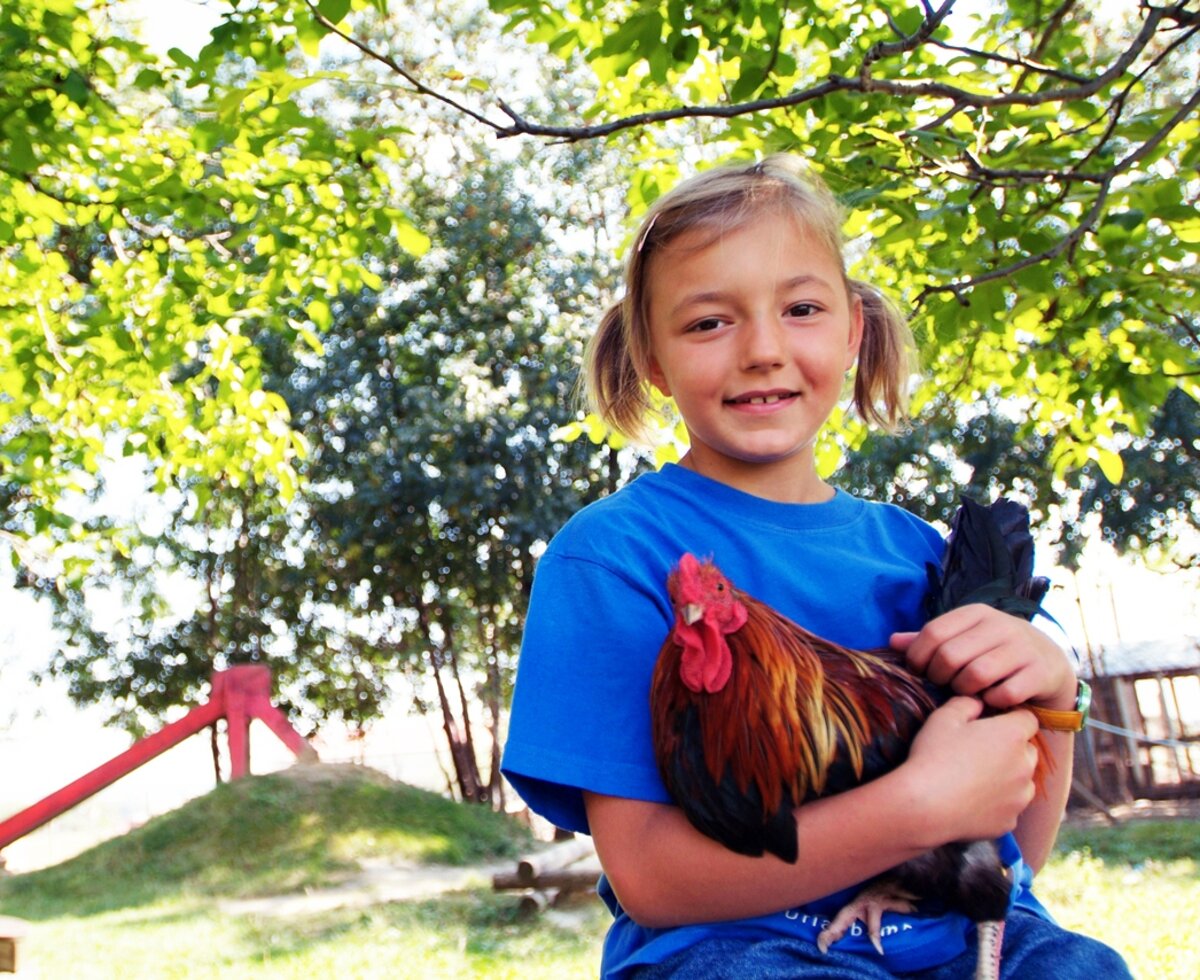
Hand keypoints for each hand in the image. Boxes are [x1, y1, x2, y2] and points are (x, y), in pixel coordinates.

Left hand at [890, 604, 1076, 710]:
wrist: (1049, 663)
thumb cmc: (994, 651)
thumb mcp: (964, 639)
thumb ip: (930, 640)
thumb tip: (892, 641)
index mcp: (976, 613)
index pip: (933, 632)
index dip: (919, 657)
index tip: (920, 672)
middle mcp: (1001, 625)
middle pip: (950, 655)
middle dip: (940, 677)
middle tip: (944, 685)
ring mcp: (1023, 648)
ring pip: (976, 675)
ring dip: (964, 691)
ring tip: (965, 692)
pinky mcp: (1040, 672)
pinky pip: (1003, 693)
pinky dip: (992, 701)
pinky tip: (990, 700)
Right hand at [902, 696, 1039, 841]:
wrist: (924, 806)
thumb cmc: (933, 756)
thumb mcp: (944, 717)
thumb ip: (967, 703)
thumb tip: (978, 703)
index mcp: (1012, 735)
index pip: (1027, 719)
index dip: (1010, 718)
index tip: (990, 723)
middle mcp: (1025, 765)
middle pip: (1027, 750)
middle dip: (1011, 748)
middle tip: (980, 750)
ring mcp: (1020, 797)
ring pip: (1022, 781)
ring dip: (1008, 776)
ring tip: (975, 778)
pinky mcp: (1010, 821)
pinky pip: (1010, 807)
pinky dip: (998, 803)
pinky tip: (972, 800)